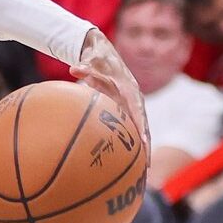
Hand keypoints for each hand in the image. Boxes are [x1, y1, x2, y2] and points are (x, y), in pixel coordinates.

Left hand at [71, 28, 150, 168]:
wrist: (100, 50)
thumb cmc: (97, 56)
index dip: (142, 128)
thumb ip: (85, 67)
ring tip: (141, 172)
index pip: (139, 111)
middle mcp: (133, 100)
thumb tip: (74, 69)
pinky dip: (127, 144)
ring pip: (137, 130)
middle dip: (145, 146)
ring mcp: (129, 105)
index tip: (145, 144)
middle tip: (147, 167)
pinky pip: (126, 128)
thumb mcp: (92, 59)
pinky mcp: (122, 109)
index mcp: (130, 90)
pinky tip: (124, 161)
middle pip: (143, 125)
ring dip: (139, 150)